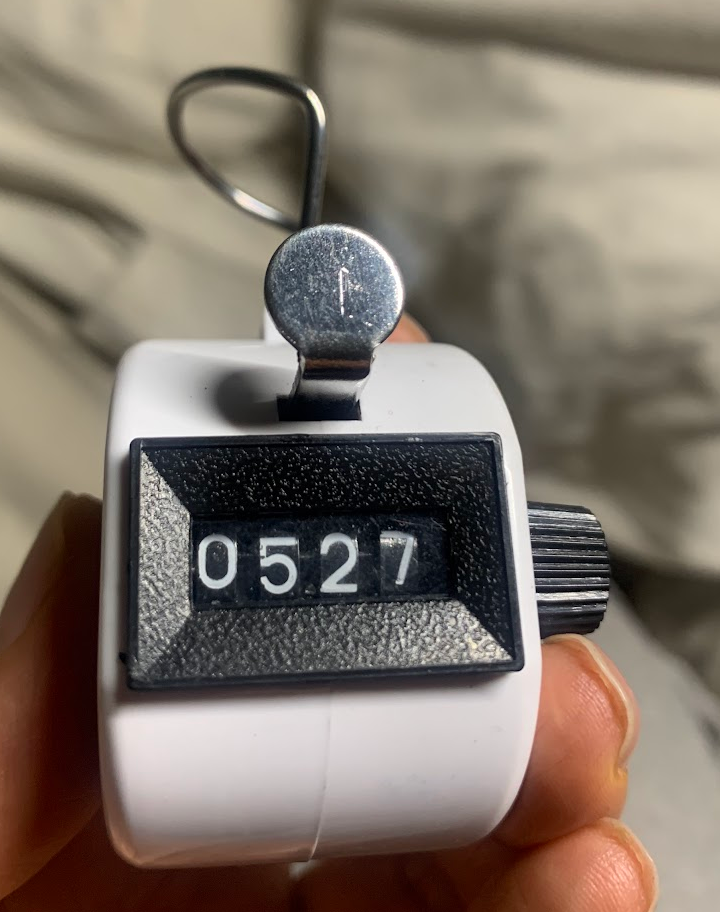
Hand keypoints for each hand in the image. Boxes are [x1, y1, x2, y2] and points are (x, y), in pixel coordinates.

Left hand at [0, 320, 656, 911]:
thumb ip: (11, 691)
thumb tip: (92, 521)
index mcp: (146, 759)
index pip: (276, 614)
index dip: (355, 523)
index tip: (418, 454)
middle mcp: (250, 824)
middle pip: (416, 706)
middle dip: (498, 653)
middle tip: (536, 648)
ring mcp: (331, 908)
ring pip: (489, 816)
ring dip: (559, 774)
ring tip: (580, 754)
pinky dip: (565, 895)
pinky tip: (591, 878)